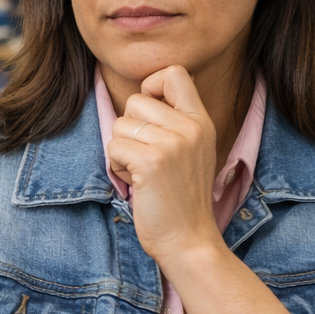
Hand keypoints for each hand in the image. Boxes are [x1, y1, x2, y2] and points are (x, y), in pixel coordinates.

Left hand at [105, 66, 222, 263]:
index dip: (150, 86)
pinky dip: (116, 167)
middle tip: (145, 157)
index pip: (174, 73)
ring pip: (120, 125)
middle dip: (129, 129)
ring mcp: (172, 143)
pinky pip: (113, 147)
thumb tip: (144, 92)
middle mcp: (190, 127)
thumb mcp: (190, 150)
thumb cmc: (180, 197)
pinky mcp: (151, 161)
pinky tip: (136, 183)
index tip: (148, 113)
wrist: (189, 239)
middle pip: (135, 100)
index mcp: (201, 121)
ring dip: (121, 151)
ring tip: (142, 173)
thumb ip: (174, 121)